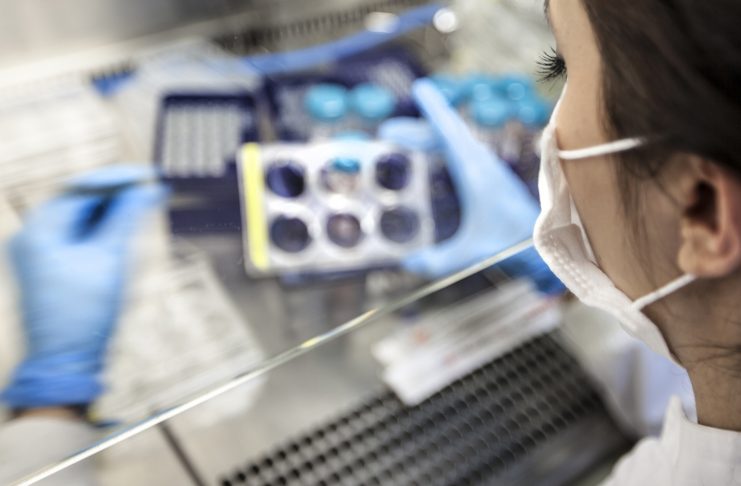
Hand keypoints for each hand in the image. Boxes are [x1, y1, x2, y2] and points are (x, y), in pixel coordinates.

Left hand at [2, 166, 166, 408]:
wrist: (67, 359)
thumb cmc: (83, 315)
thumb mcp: (110, 258)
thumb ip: (127, 217)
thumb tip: (146, 190)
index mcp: (40, 231)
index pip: (80, 189)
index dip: (116, 179)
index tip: (146, 175)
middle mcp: (34, 237)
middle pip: (78, 200)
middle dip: (115, 193)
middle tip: (149, 186)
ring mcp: (40, 252)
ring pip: (80, 217)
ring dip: (111, 210)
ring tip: (143, 203)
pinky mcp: (51, 265)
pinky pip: (79, 235)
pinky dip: (103, 228)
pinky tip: (125, 225)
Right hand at [380, 79, 562, 293]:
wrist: (546, 243)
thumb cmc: (510, 245)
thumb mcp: (470, 254)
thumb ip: (438, 260)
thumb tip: (407, 265)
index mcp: (473, 173)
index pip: (449, 132)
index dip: (432, 110)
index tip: (419, 89)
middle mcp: (481, 164)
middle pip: (446, 134)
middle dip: (416, 129)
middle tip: (388, 131)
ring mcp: (488, 168)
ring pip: (455, 141)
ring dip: (429, 136)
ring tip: (403, 141)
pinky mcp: (492, 176)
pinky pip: (462, 151)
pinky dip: (442, 146)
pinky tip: (433, 157)